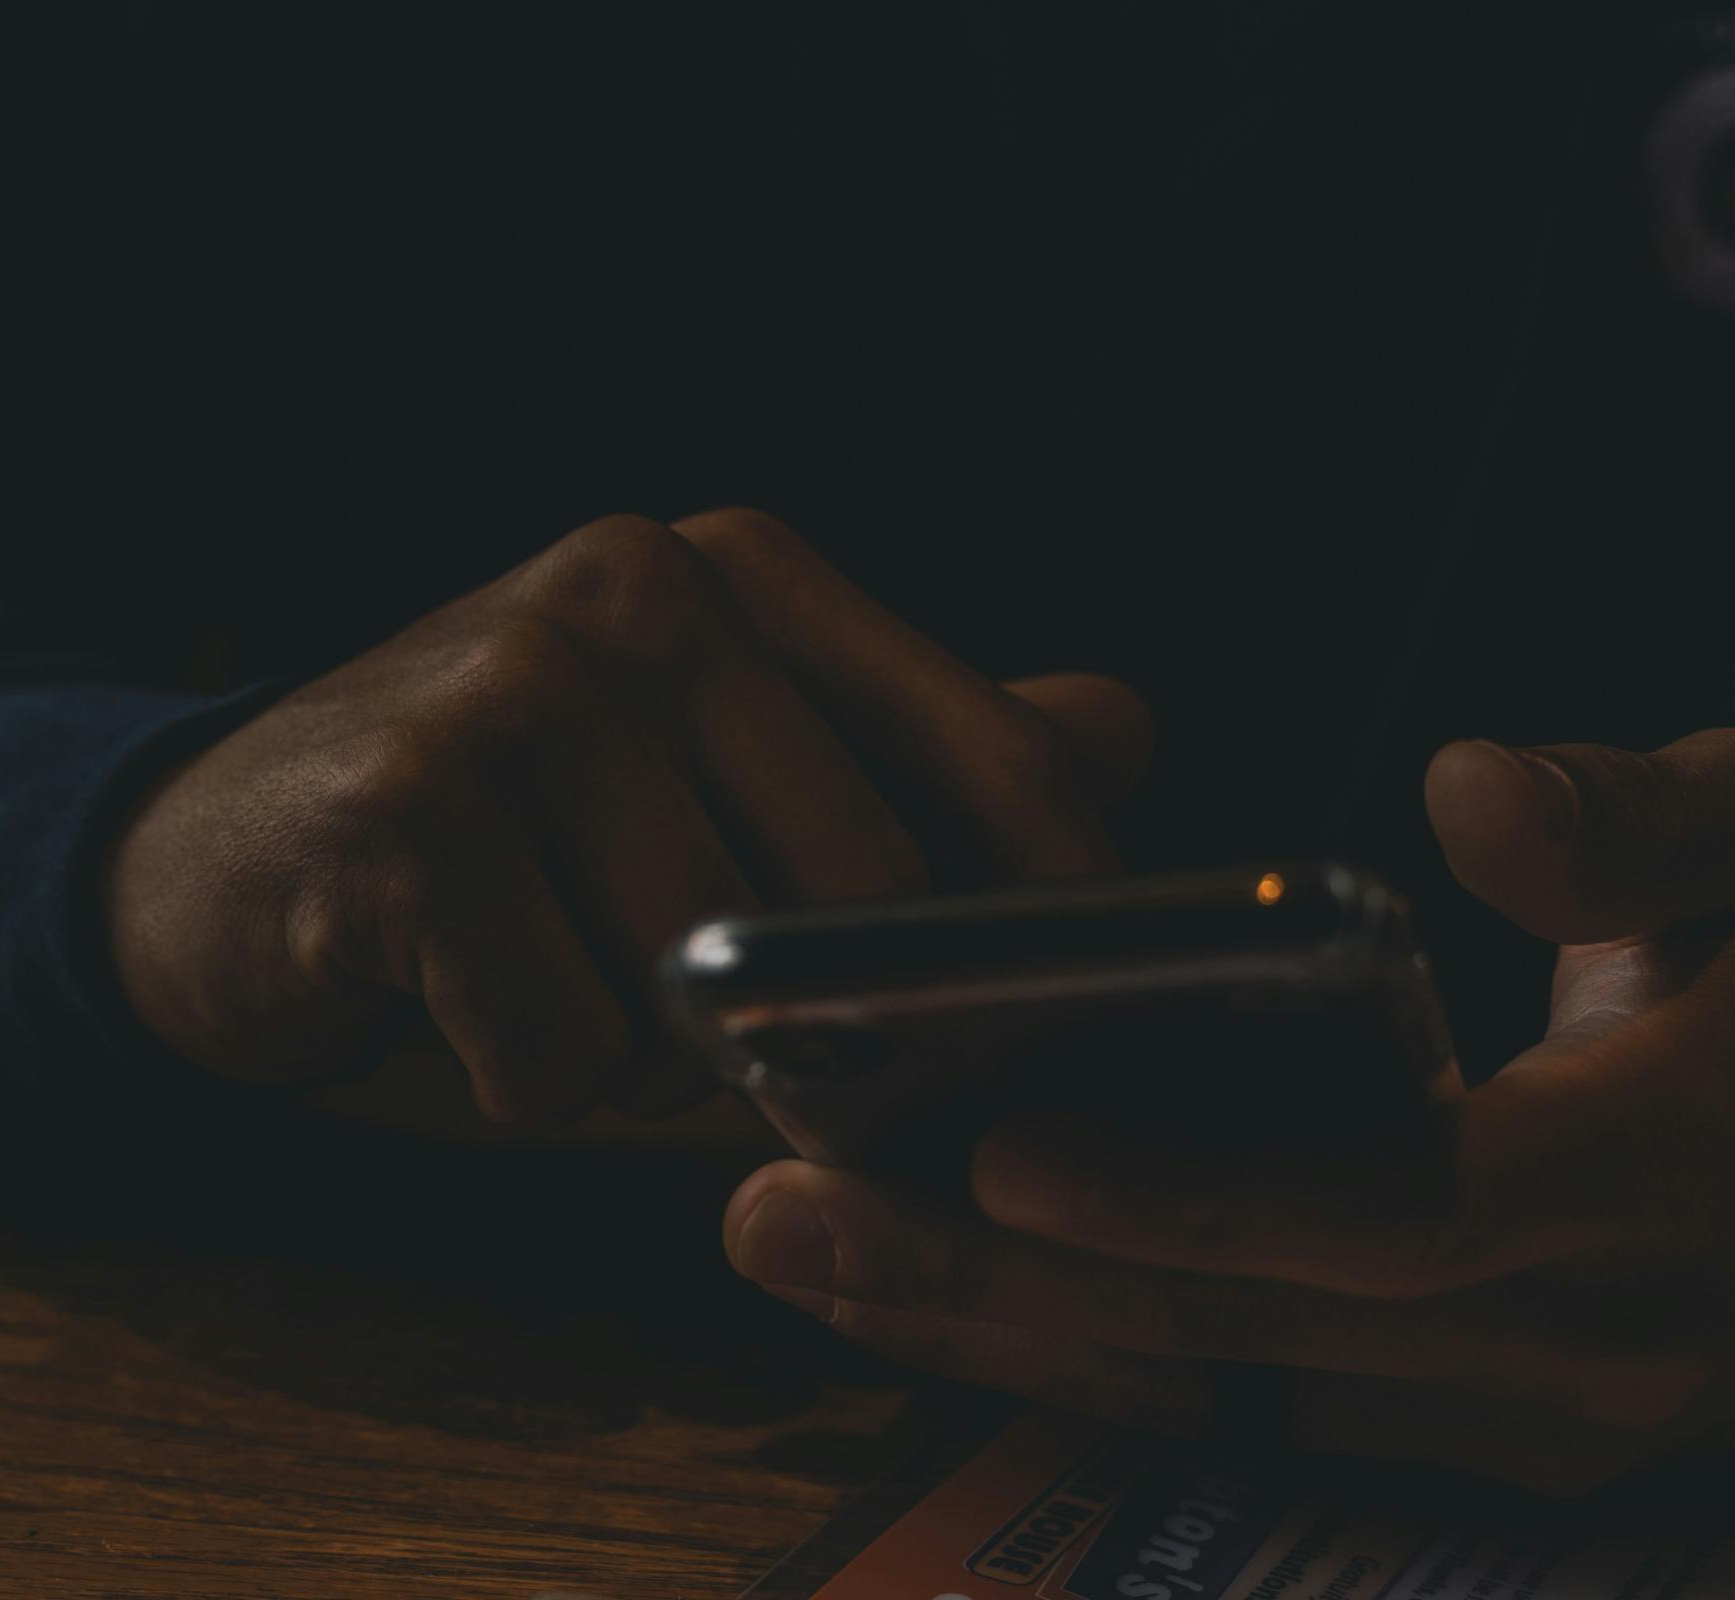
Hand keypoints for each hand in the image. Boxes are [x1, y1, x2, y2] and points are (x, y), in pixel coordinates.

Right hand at [110, 509, 1148, 1122]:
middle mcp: (639, 593)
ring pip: (707, 997)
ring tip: (561, 986)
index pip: (995, 763)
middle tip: (745, 1067)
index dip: (1056, 928)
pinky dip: (532, 1082)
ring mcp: (518, 690)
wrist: (224, 857)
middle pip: (864, 907)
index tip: (1065, 1040)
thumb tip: (1124, 732)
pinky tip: (464, 1003)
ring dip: (653, 1061)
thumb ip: (901, 750)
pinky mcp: (409, 812)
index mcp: (740, 574)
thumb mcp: (705, 760)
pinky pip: (563, 1052)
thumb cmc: (501, 828)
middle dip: (826, 1038)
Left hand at [725, 729, 1734, 1494]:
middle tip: (784, 1212)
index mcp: (1658, 1174)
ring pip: (1235, 1395)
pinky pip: (1263, 1411)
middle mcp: (1595, 1338)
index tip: (998, 1143)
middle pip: (1259, 1330)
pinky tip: (945, 1297)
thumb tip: (1473, 800)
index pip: (1395, 1204)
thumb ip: (1635, 831)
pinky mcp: (1486, 1420)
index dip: (1193, 1192)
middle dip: (1003, 1279)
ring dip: (1009, 1333)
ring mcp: (1540, 1409)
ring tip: (811, 1256)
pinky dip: (1097, 1356)